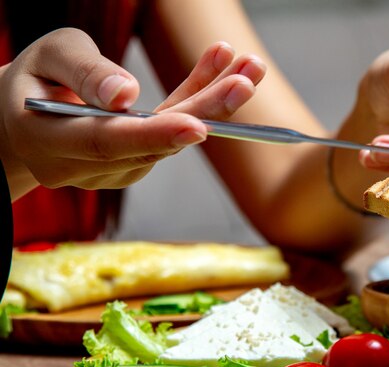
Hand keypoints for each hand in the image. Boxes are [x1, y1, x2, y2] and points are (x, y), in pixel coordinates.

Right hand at [0, 28, 265, 198]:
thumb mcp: (47, 58)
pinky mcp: (136, 164)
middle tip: (246, 82)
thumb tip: (126, 96)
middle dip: (205, 111)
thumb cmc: (33, 82)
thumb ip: (83, 72)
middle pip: (152, 142)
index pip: (106, 142)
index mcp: (51, 142)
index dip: (154, 135)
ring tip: (249, 68)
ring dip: (213, 103)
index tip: (198, 125)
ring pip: (171, 137)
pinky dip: (199, 101)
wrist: (24, 122)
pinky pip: (171, 132)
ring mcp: (115, 172)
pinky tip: (226, 70)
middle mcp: (87, 168)